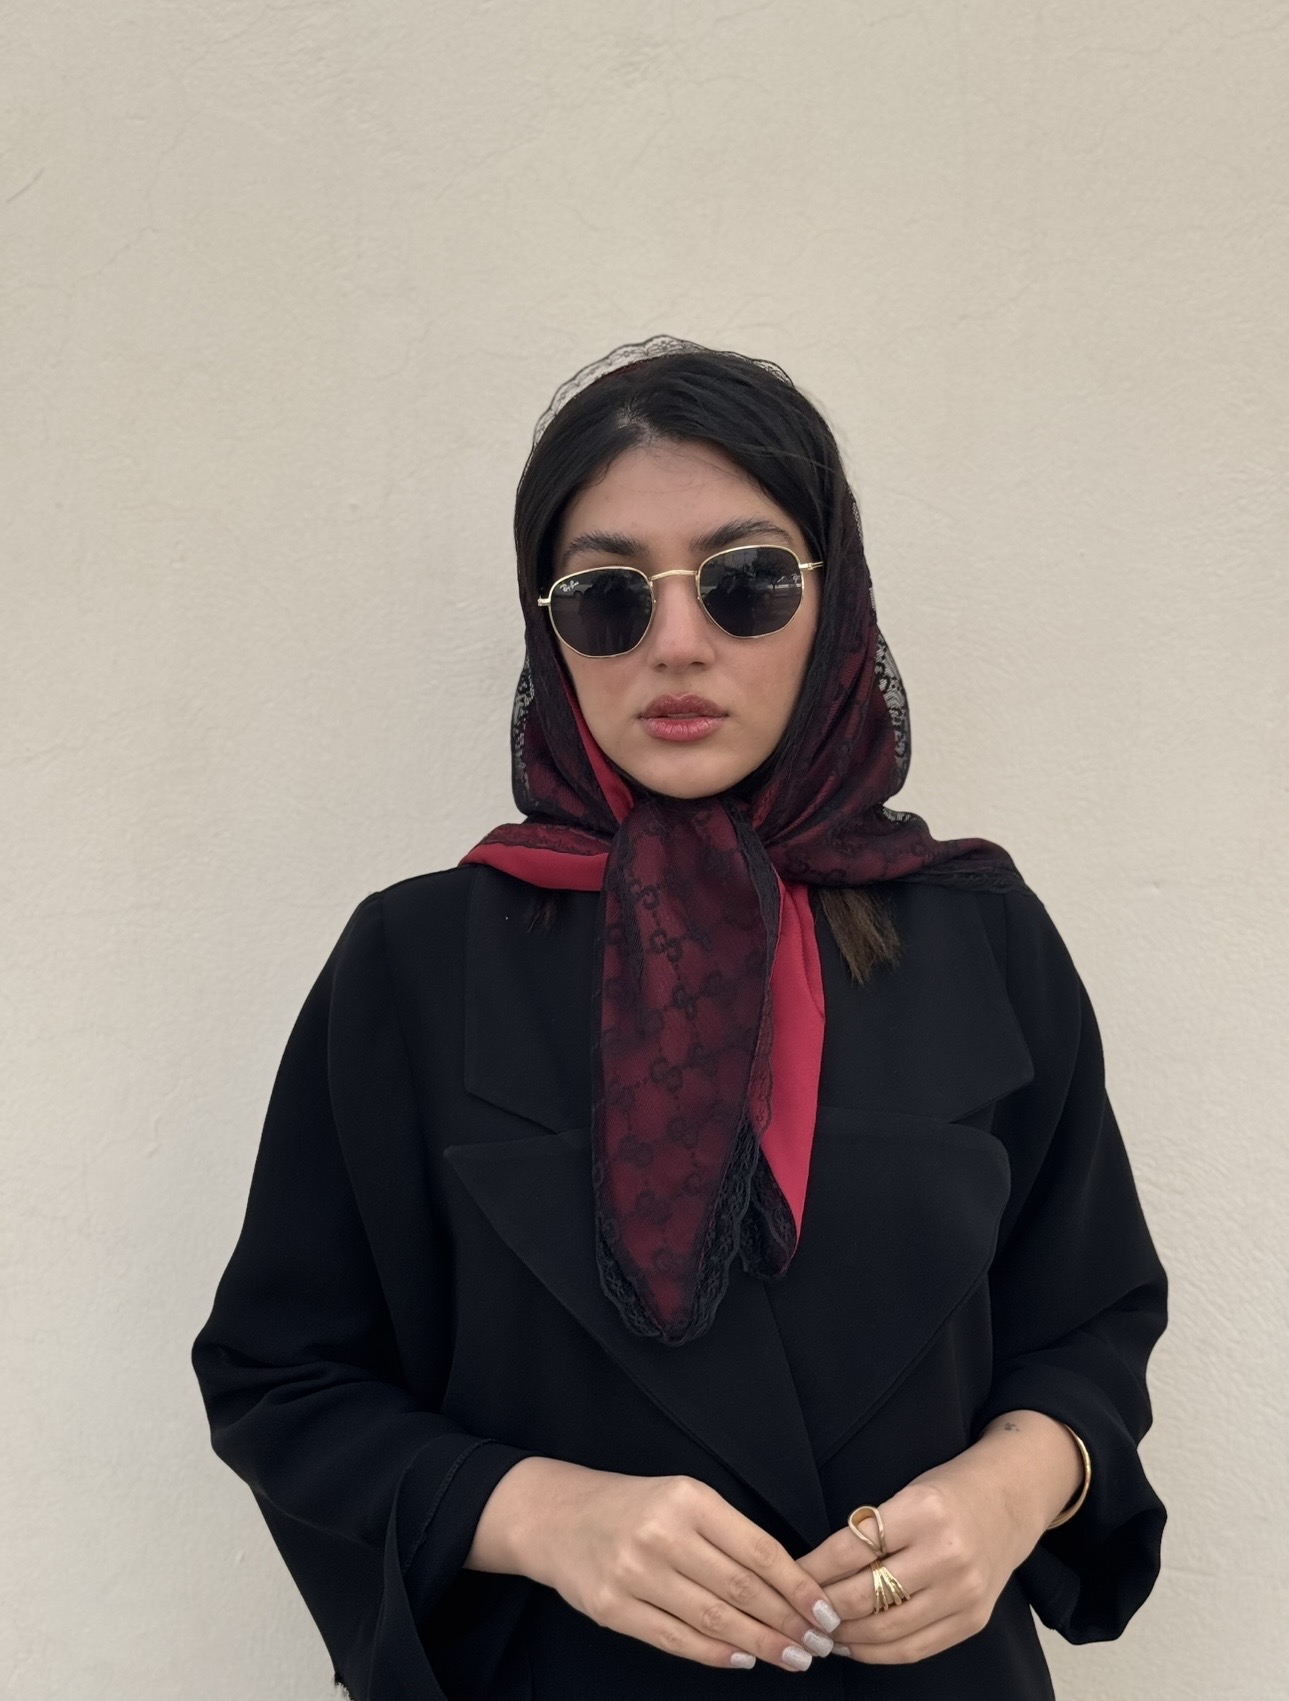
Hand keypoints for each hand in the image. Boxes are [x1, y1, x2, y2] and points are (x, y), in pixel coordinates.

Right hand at [467, 1457, 840, 1671]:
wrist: (558, 1516)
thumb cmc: (635, 1507)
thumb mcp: (683, 1497)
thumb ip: (729, 1534)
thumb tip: (789, 1584)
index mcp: (688, 1498)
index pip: (757, 1550)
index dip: (797, 1587)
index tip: (825, 1612)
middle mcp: (661, 1533)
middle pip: (740, 1590)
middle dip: (787, 1623)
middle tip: (819, 1645)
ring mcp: (634, 1573)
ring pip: (713, 1619)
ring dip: (760, 1644)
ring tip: (792, 1657)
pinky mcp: (613, 1608)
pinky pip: (676, 1640)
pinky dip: (715, 1654)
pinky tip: (743, 1659)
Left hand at [795, 1412, 1081, 1664]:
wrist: (1009, 1502)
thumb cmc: (948, 1493)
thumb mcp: (906, 1493)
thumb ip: (868, 1531)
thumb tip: (814, 1572)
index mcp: (923, 1512)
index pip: (851, 1549)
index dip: (813, 1569)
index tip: (788, 1577)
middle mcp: (946, 1554)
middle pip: (865, 1595)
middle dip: (822, 1607)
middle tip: (795, 1610)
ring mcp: (963, 1593)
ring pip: (887, 1630)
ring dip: (845, 1636)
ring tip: (819, 1631)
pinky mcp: (973, 1621)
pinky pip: (915, 1648)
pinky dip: (877, 1652)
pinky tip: (853, 1644)